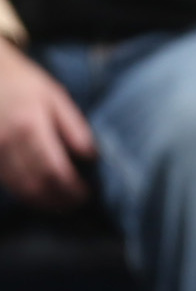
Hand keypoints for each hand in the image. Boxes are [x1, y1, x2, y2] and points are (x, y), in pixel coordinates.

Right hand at [0, 41, 92, 210]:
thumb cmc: (26, 85)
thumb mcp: (56, 98)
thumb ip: (74, 128)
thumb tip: (91, 157)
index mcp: (30, 128)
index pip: (54, 171)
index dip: (71, 189)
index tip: (86, 195)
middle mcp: (7, 144)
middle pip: (34, 186)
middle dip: (57, 201)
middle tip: (76, 204)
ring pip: (18, 189)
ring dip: (41, 202)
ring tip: (61, 204)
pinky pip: (6, 183)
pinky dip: (24, 193)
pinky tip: (40, 194)